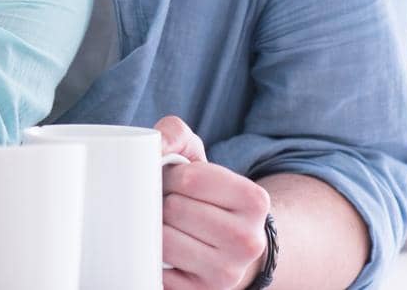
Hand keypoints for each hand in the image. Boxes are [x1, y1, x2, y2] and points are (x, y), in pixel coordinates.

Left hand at [156, 116, 271, 289]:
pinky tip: (165, 252)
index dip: (171, 175)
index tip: (176, 181)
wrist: (230, 246)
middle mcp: (249, 240)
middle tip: (171, 205)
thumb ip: (175, 133)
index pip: (189, 178)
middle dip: (162, 202)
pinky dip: (151, 258)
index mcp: (255, 200)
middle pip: (174, 209)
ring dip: (154, 229)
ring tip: (168, 225)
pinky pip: (158, 272)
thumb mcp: (198, 157)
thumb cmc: (206, 195)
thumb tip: (156, 144)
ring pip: (163, 240)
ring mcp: (229, 272)